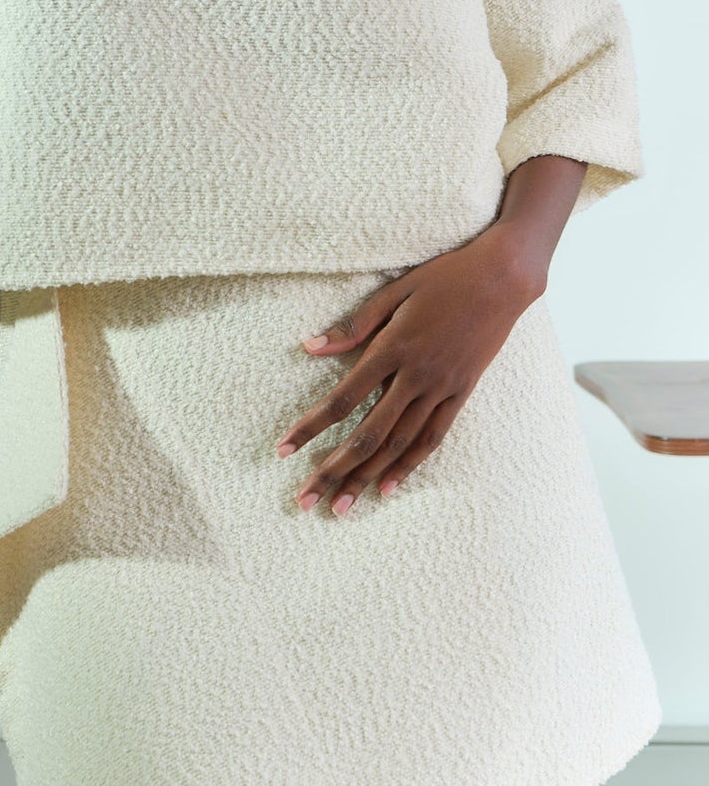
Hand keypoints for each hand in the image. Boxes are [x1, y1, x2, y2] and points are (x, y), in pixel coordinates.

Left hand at [274, 231, 544, 515]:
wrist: (503, 278)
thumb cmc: (442, 278)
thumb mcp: (393, 292)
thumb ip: (353, 326)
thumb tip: (308, 347)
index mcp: (392, 348)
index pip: (342, 398)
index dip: (310, 426)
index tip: (283, 448)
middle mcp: (416, 376)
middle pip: (367, 434)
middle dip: (333, 469)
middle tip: (305, 498)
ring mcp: (442, 389)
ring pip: (398, 444)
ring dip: (366, 477)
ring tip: (339, 507)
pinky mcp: (461, 395)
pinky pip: (432, 438)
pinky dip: (408, 466)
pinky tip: (386, 488)